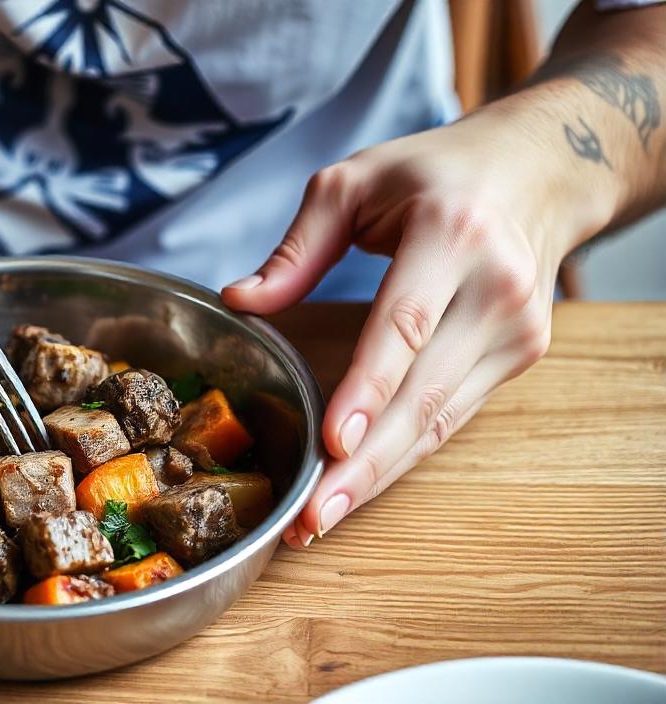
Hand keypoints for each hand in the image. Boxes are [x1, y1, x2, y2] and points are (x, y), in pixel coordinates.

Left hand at [221, 117, 609, 547]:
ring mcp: (515, 330)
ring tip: (319, 521)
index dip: (369, 389)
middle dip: (365, 463)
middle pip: (424, 392)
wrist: (540, 171)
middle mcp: (495, 289)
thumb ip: (297, 247)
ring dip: (379, 475)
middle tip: (311, 517)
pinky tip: (357, 485)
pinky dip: (402, 456)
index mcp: (452, 235)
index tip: (334, 441)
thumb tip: (237, 300)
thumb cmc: (434, 173)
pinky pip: (451, 417)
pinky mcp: (519, 357)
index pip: (405, 325)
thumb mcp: (353, 182)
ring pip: (440, 420)